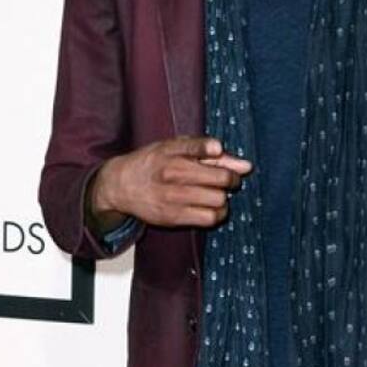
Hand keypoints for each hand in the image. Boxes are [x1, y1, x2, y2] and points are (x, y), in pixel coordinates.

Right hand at [91, 135, 251, 229]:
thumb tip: (245, 166)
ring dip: (223, 198)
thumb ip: (208, 153)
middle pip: (222, 179)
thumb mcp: (174, 148)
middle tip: (226, 180)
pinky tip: (210, 208)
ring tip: (216, 195)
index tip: (218, 154)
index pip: (202, 147)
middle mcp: (172, 173)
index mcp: (173, 150)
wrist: (120, 185)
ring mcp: (172, 197)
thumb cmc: (153, 163)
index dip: (218, 152)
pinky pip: (209, 218)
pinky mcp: (172, 217)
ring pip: (218, 200)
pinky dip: (216, 214)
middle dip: (231, 180)